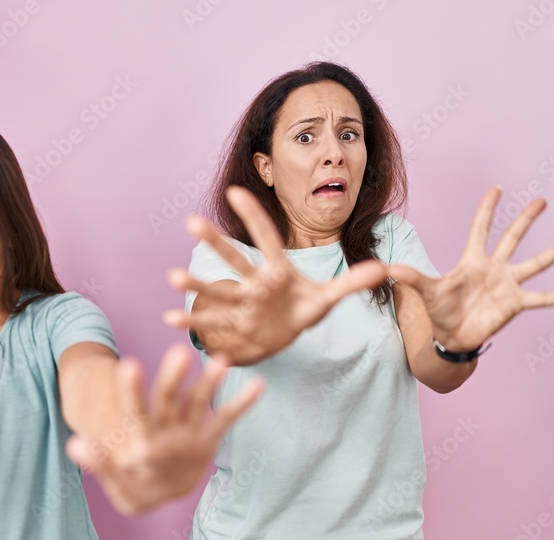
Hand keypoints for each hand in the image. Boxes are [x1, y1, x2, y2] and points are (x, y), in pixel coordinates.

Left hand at [65, 344, 262, 514]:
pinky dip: (241, 404)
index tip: (130, 365)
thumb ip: (101, 465)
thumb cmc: (136, 489)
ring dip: (208, 383)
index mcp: (140, 435)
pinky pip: (225, 419)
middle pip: (167, 398)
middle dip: (173, 377)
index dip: (132, 390)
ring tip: (221, 361)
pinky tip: (259, 384)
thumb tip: (75, 445)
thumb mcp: (118, 486)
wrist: (160, 489)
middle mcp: (165, 425)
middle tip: (180, 354)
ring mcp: (188, 429)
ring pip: (197, 401)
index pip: (134, 410)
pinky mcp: (207, 439)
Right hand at [163, 186, 387, 360]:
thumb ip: (352, 283)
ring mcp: (241, 302)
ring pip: (217, 289)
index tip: (236, 191)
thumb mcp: (328, 299)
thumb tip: (384, 268)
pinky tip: (169, 318)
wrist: (284, 334)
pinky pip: (210, 321)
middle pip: (233, 258)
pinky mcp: (235, 324)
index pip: (266, 237)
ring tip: (172, 276)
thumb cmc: (302, 309)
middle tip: (191, 221)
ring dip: (195, 283)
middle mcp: (254, 282)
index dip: (253, 216)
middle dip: (214, 242)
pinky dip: (190, 321)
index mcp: (277, 270)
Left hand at [386, 187, 553, 350]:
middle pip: (512, 238)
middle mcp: (494, 268)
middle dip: (526, 219)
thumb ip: (411, 278)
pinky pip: (543, 298)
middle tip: (542, 200)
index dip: (487, 210)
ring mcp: (507, 285)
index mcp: (472, 261)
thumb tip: (388, 268)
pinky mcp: (516, 304)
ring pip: (535, 263)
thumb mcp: (426, 291)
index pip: (480, 229)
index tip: (497, 188)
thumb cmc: (439, 311)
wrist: (450, 337)